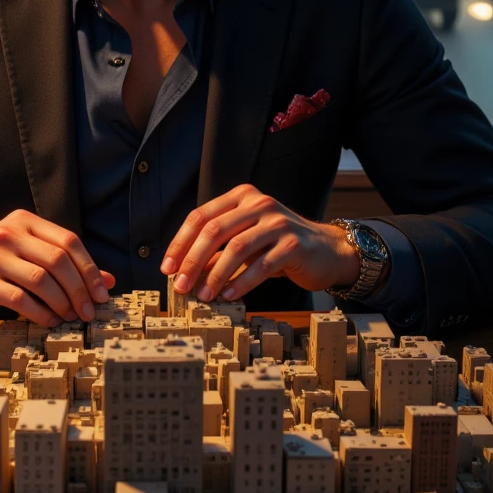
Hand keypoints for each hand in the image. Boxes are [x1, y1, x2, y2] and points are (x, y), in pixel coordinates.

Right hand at [0, 210, 115, 326]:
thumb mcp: (26, 256)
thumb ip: (63, 264)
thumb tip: (108, 281)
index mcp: (22, 221)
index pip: (68, 241)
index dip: (90, 268)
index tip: (102, 293)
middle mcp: (7, 233)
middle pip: (58, 261)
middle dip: (80, 290)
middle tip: (90, 311)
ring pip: (41, 280)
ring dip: (63, 303)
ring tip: (70, 317)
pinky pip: (20, 299)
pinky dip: (41, 313)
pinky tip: (49, 320)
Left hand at [160, 185, 358, 303]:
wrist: (325, 250)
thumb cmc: (278, 246)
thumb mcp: (245, 242)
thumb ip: (217, 251)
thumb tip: (183, 272)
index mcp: (242, 196)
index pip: (201, 216)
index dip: (180, 243)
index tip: (167, 268)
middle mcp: (259, 203)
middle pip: (215, 230)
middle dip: (193, 260)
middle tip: (181, 286)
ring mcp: (278, 221)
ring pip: (236, 247)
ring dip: (216, 275)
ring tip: (204, 295)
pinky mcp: (294, 243)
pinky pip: (262, 264)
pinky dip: (242, 282)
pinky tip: (230, 295)